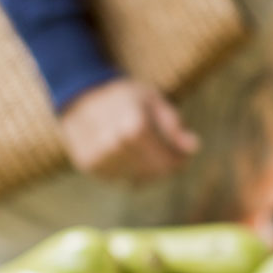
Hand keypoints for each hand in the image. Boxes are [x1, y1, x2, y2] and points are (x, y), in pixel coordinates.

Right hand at [58, 78, 198, 182]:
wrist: (78, 94)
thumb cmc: (121, 95)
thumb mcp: (152, 99)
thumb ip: (173, 124)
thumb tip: (193, 147)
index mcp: (133, 126)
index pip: (165, 160)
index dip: (178, 161)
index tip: (184, 156)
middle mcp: (113, 144)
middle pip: (152, 171)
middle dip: (165, 166)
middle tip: (170, 155)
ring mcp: (98, 157)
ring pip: (135, 178)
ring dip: (147, 170)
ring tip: (147, 151)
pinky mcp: (88, 165)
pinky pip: (118, 178)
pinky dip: (128, 171)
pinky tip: (128, 154)